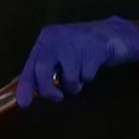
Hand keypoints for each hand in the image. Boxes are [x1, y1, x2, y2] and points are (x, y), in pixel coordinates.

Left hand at [17, 16, 138, 106]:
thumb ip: (46, 69)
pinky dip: (89, 77)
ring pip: (69, 77)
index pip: (31, 64)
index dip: (26, 85)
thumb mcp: (60, 55)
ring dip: (75, 84)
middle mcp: (57, 36)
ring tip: (81, 73)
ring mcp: (76, 41)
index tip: (23, 104)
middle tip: (57, 97)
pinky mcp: (94, 48)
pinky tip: (93, 64)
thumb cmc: (83, 49)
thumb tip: (31, 90)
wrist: (115, 34)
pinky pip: (87, 76)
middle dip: (48, 90)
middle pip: (43, 69)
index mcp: (46, 38)